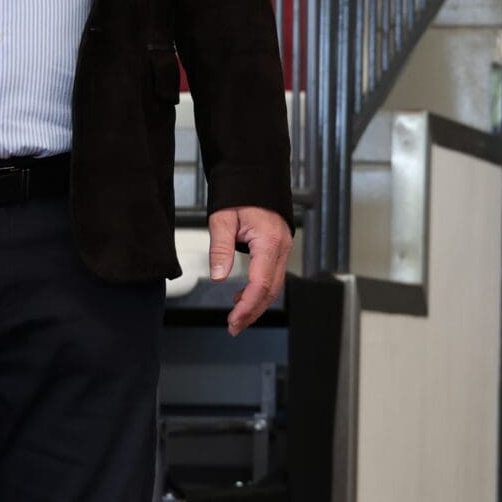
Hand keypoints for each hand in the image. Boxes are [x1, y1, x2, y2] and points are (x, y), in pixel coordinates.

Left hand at [209, 205, 291, 335]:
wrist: (254, 174)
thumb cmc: (241, 192)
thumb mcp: (223, 218)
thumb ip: (220, 248)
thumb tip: (218, 275)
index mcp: (269, 242)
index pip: (261, 284)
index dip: (247, 307)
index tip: (234, 320)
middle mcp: (281, 247)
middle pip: (271, 290)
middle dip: (252, 312)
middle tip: (234, 326)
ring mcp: (283, 247)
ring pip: (274, 285)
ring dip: (256, 304)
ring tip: (237, 317)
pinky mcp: (278, 247)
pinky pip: (273, 275)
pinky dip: (260, 291)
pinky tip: (243, 296)